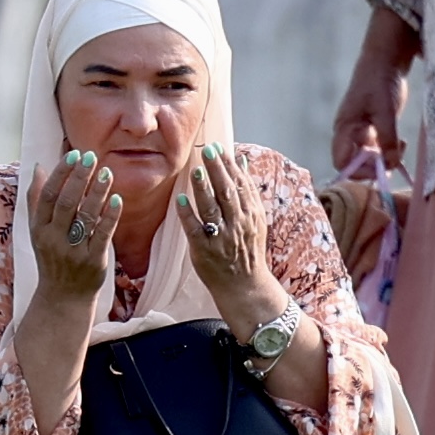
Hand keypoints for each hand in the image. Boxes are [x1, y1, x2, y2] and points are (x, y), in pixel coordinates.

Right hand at [27, 150, 121, 303]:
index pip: (48, 195)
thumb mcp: (37, 230)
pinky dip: (110, 216)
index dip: (61, 173)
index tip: (74, 154)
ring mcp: (73, 251)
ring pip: (85, 217)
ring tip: (107, 172)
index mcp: (39, 229)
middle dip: (79, 178)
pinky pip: (103, 235)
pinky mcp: (93, 261)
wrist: (63, 297)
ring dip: (97, 192)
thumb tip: (38, 167)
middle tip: (92, 157)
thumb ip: (36, 199)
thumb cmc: (51, 257)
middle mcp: (53, 239)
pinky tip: (117, 199)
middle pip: (67, 203)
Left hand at [176, 142, 287, 330]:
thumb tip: (240, 160)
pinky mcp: (204, 250)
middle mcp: (238, 224)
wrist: (245, 286)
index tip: (220, 148)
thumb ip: (246, 190)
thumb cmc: (247, 248)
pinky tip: (180, 199)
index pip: (240, 185)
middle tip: (208, 150)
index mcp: (251, 214)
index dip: (230, 166)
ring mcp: (221, 238)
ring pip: (212, 209)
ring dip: (203, 188)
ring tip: (195, 170)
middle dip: (218, 171)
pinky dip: (187, 214)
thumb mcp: (254, 218)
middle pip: (227, 193)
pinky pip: (195, 229)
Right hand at [330, 5, 418, 171]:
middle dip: (373, 166)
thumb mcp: (386, 112)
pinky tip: (401, 143)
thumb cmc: (380, 82)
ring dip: (383, 159)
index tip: (379, 170)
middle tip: (394, 159)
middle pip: (354, 163)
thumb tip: (390, 165)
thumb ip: (387, 139)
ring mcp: (361, 132)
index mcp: (345, 128)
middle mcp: (349, 133)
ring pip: (368, 158)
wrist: (385, 61)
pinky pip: (378, 149)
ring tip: (400, 147)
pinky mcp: (373, 128)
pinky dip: (389, 150)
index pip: (341, 161)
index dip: (357, 171)